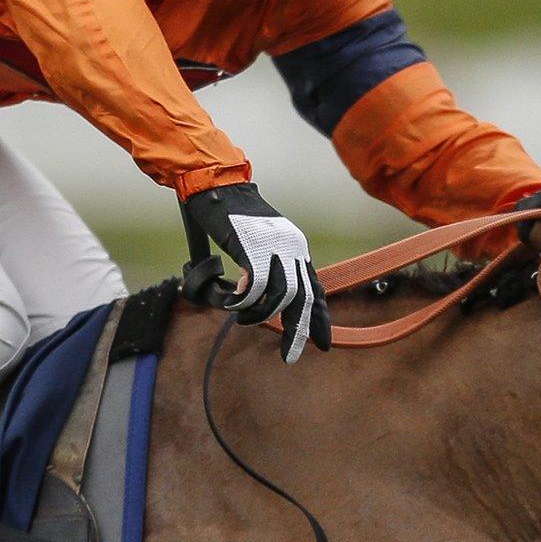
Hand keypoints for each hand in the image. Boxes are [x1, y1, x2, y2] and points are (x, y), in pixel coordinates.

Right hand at [181, 183, 330, 362]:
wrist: (219, 186)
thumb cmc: (233, 215)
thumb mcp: (261, 242)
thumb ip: (267, 267)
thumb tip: (262, 296)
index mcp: (298, 247)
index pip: (316, 288)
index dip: (319, 318)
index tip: (322, 343)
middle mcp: (293, 247)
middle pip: (305, 298)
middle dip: (298, 331)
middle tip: (290, 356)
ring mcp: (275, 247)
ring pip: (282, 295)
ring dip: (262, 314)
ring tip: (244, 318)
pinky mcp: (254, 247)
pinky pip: (256, 285)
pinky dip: (245, 300)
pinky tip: (234, 301)